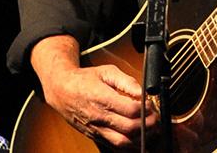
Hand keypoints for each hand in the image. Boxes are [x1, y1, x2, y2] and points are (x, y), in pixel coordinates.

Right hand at [31, 35, 157, 148]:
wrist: (61, 90)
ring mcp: (96, 128)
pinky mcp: (95, 136)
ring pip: (123, 142)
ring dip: (141, 138)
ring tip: (150, 129)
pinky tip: (137, 138)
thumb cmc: (84, 80)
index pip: (131, 109)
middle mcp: (99, 116)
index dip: (146, 109)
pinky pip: (114, 146)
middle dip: (148, 125)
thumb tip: (143, 91)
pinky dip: (129, 145)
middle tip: (155, 118)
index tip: (152, 104)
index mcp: (102, 97)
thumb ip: (127, 81)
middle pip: (130, 128)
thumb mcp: (106, 72)